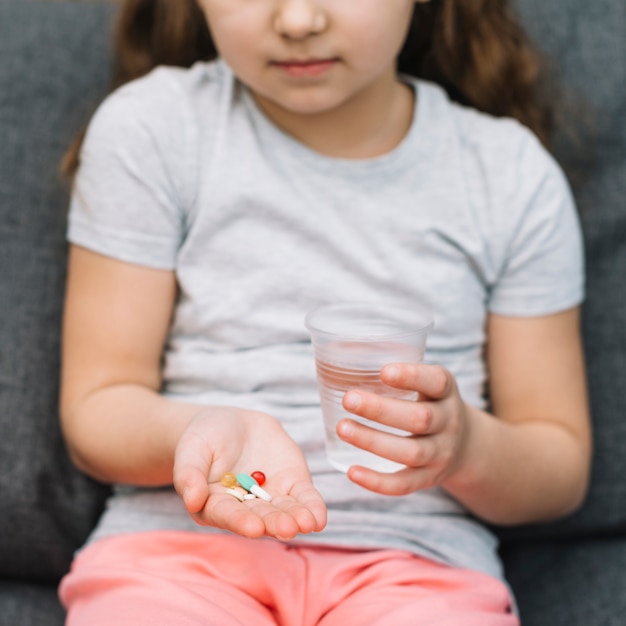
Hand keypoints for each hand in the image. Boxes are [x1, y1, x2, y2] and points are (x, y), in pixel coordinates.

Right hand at [173, 407, 326, 539]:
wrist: (231, 423)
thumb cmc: (204, 438)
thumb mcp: (192, 449)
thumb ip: (190, 474)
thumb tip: (191, 500)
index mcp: (214, 504)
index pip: (227, 515)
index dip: (240, 521)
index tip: (253, 528)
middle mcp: (244, 508)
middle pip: (259, 518)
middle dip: (274, 523)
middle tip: (287, 528)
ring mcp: (270, 497)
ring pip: (284, 511)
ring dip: (297, 519)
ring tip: (308, 523)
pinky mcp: (291, 483)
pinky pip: (303, 497)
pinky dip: (312, 507)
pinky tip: (319, 518)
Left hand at [337, 362, 471, 495]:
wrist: (467, 446)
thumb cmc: (431, 404)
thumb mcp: (428, 384)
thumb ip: (399, 374)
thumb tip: (342, 358)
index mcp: (446, 392)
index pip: (436, 382)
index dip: (412, 376)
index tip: (383, 371)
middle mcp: (449, 423)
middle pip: (420, 419)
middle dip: (381, 410)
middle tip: (348, 399)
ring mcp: (441, 454)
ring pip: (411, 452)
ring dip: (373, 441)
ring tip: (342, 428)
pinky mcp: (429, 479)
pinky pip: (405, 484)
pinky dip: (377, 482)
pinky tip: (351, 471)